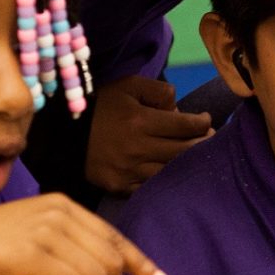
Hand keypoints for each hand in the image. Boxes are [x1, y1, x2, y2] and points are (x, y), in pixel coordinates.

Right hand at [0, 193, 165, 274]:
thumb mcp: (36, 239)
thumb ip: (69, 246)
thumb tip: (110, 269)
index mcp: (62, 205)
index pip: (113, 236)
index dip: (139, 262)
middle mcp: (57, 212)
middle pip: (110, 259)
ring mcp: (43, 231)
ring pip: (96, 274)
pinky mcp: (30, 254)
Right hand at [84, 75, 212, 193]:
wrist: (63, 131)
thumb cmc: (100, 104)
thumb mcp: (128, 85)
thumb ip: (158, 91)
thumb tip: (180, 108)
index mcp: (140, 121)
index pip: (186, 125)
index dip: (202, 123)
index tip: (206, 120)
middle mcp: (137, 148)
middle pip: (184, 151)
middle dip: (204, 144)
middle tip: (211, 140)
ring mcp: (128, 171)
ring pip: (171, 172)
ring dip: (188, 166)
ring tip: (198, 158)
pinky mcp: (119, 186)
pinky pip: (151, 188)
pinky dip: (165, 181)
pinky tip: (174, 175)